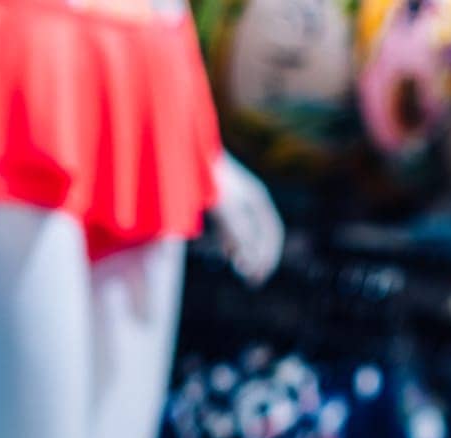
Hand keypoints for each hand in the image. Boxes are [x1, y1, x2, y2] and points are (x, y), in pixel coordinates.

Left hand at [208, 153, 283, 286]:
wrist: (178, 145)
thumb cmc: (203, 175)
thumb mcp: (223, 206)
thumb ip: (238, 234)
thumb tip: (249, 262)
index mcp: (257, 196)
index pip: (272, 232)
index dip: (268, 256)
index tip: (258, 275)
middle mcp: (249, 196)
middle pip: (261, 233)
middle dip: (257, 257)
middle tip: (251, 280)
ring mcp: (233, 196)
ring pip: (246, 230)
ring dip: (244, 251)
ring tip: (238, 267)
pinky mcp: (217, 197)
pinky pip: (232, 224)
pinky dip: (231, 241)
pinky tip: (225, 252)